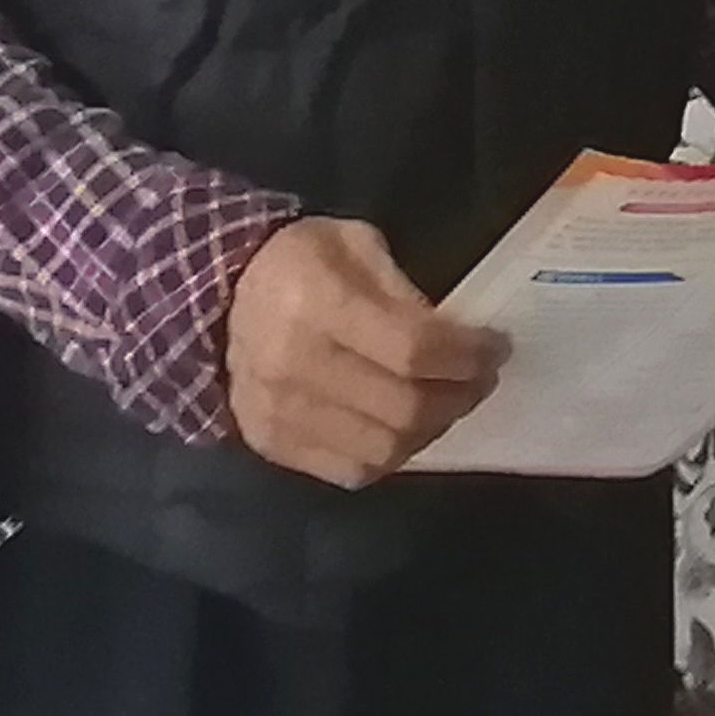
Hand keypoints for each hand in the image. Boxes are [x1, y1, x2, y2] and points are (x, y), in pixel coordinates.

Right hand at [224, 218, 503, 486]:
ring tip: (447, 403)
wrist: (218, 297)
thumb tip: (456, 341)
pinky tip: (406, 427)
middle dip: (460, 395)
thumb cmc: (300, 261)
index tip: (496, 347)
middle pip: (404, 406)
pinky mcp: (273, 443)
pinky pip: (352, 470)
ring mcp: (280, 412)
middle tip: (480, 379)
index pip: (413, 348)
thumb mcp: (355, 245)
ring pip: (384, 448)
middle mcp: (294, 363)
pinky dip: (393, 454)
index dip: (467, 355)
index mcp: (316, 300)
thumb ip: (405, 292)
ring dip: (432, 430)